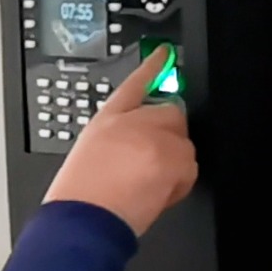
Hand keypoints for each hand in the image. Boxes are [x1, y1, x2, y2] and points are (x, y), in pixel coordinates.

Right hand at [43, 46, 197, 236]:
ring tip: (144, 182)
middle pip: (171, 113)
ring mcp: (155, 138)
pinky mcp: (172, 158)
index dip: (153, 66)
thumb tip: (141, 133)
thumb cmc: (82, 190)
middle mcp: (133, 121)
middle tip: (145, 163)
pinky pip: (189, 167)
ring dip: (172, 161)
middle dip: (166, 136)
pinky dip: (178, 181)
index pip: (135, 83)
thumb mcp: (89, 149)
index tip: (164, 53)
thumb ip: (118, 134)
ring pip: (182, 143)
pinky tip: (153, 191)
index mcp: (109, 116)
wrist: (85, 217)